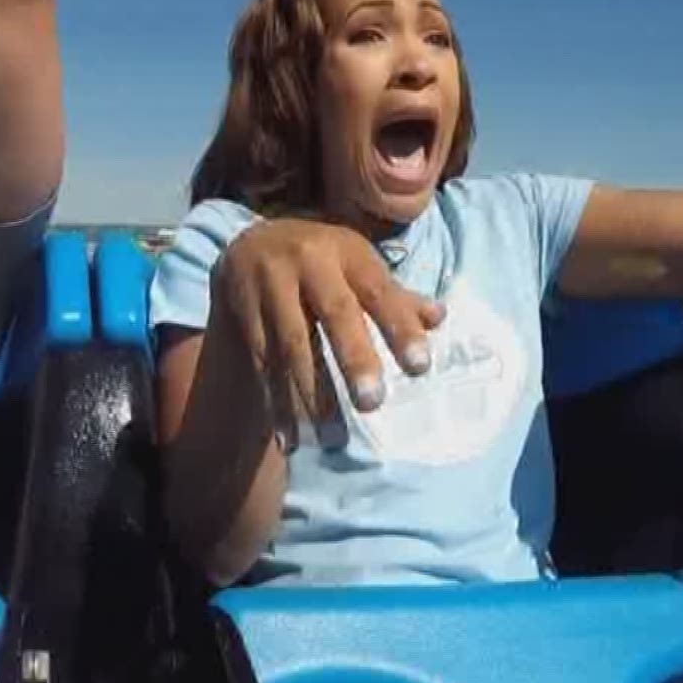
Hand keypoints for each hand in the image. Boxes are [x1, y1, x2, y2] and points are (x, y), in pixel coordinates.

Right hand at [212, 217, 443, 448]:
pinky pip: (262, 365)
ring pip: (292, 346)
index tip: (420, 367)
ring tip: (331, 439)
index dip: (399, 326)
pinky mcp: (243, 315)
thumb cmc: (323, 260)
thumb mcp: (358, 263)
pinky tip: (291, 439)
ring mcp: (269, 287)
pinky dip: (277, 405)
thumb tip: (439, 317)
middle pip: (334, 313)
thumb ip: (394, 295)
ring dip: (311, 396)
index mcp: (345, 251)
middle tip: (372, 404)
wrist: (250, 244)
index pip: (378, 290)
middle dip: (353, 359)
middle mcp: (307, 263)